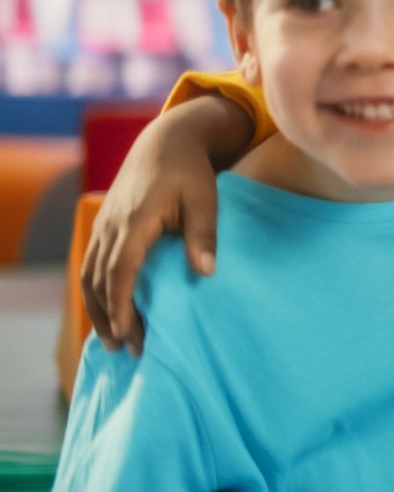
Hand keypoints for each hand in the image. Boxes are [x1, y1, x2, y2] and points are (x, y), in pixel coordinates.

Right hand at [84, 105, 234, 352]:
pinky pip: (91, 264)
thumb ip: (204, 234)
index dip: (121, 302)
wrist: (166, 142)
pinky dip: (95, 292)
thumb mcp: (206, 199)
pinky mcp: (104, 227)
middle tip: (129, 349)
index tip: (126, 331)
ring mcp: (104, 225)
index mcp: (135, 219)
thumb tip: (206, 272)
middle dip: (110, 316)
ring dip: (98, 309)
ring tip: (114, 340)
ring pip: (89, 274)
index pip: (121, 269)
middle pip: (100, 279)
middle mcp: (112, 224)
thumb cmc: (192, 172)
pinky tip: (106, 312)